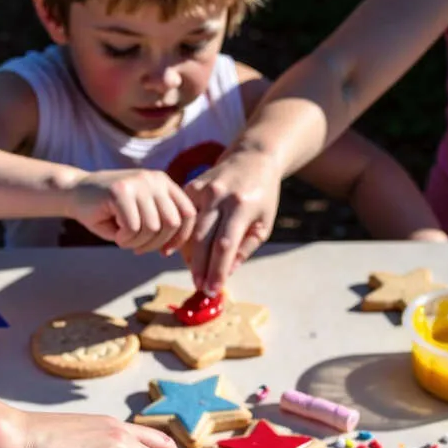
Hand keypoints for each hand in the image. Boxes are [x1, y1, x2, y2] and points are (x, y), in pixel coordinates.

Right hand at [68, 169, 195, 254]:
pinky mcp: (120, 191)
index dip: (181, 238)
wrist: (75, 193)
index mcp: (164, 183)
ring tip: (124, 239)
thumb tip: (181, 246)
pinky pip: (133, 227)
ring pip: (153, 227)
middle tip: (137, 248)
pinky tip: (115, 234)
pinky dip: (124, 239)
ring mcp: (137, 183)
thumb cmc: (110, 211)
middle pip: (172, 223)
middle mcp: (154, 179)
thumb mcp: (142, 214)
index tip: (164, 251)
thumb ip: (162, 223)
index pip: (188, 213)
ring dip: (137, 243)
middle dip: (156, 244)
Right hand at [185, 147, 281, 292]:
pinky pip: (184, 218)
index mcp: (241, 206)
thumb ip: (245, 249)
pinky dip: (184, 237)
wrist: (252, 158)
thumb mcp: (264, 224)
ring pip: (189, 230)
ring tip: (196, 274)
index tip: (213, 290)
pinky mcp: (191, 187)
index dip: (216, 270)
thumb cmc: (262, 196)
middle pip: (203, 239)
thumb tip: (225, 273)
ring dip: (190, 256)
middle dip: (200, 267)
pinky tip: (187, 254)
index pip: (224, 245)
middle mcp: (219, 196)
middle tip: (200, 287)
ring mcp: (202, 189)